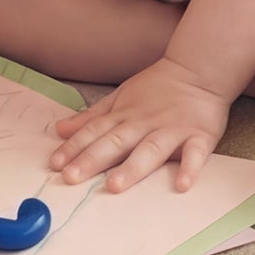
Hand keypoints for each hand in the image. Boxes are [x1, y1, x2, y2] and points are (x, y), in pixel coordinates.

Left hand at [49, 55, 229, 192]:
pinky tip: (181, 185)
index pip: (94, 132)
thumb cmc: (157, 88)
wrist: (199, 69)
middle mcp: (144, 124)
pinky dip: (190, 168)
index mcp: (125, 115)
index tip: (55, 165)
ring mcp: (172, 130)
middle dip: (92, 159)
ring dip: (133, 168)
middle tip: (71, 178)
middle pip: (115, 143)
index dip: (74, 148)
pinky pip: (195, 154)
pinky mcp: (200, 136)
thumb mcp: (120, 97)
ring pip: (150, 150)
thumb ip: (92, 116)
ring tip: (115, 185)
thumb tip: (60, 130)